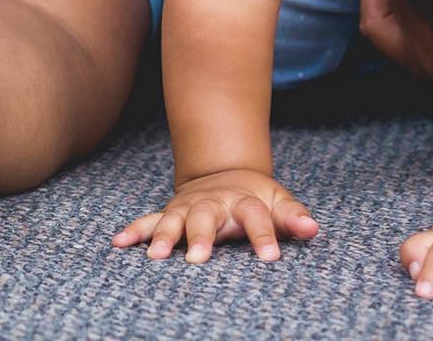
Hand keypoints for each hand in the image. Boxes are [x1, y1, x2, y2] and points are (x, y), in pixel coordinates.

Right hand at [112, 169, 318, 262]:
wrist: (225, 173)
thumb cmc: (255, 198)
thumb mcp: (278, 201)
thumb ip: (293, 216)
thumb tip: (313, 229)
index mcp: (244, 201)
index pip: (257, 217)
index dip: (264, 237)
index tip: (271, 258)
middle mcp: (213, 203)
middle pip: (207, 216)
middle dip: (201, 236)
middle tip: (197, 259)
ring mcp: (189, 206)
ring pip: (174, 219)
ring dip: (164, 235)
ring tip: (155, 255)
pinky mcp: (171, 212)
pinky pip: (149, 220)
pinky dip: (134, 230)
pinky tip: (118, 242)